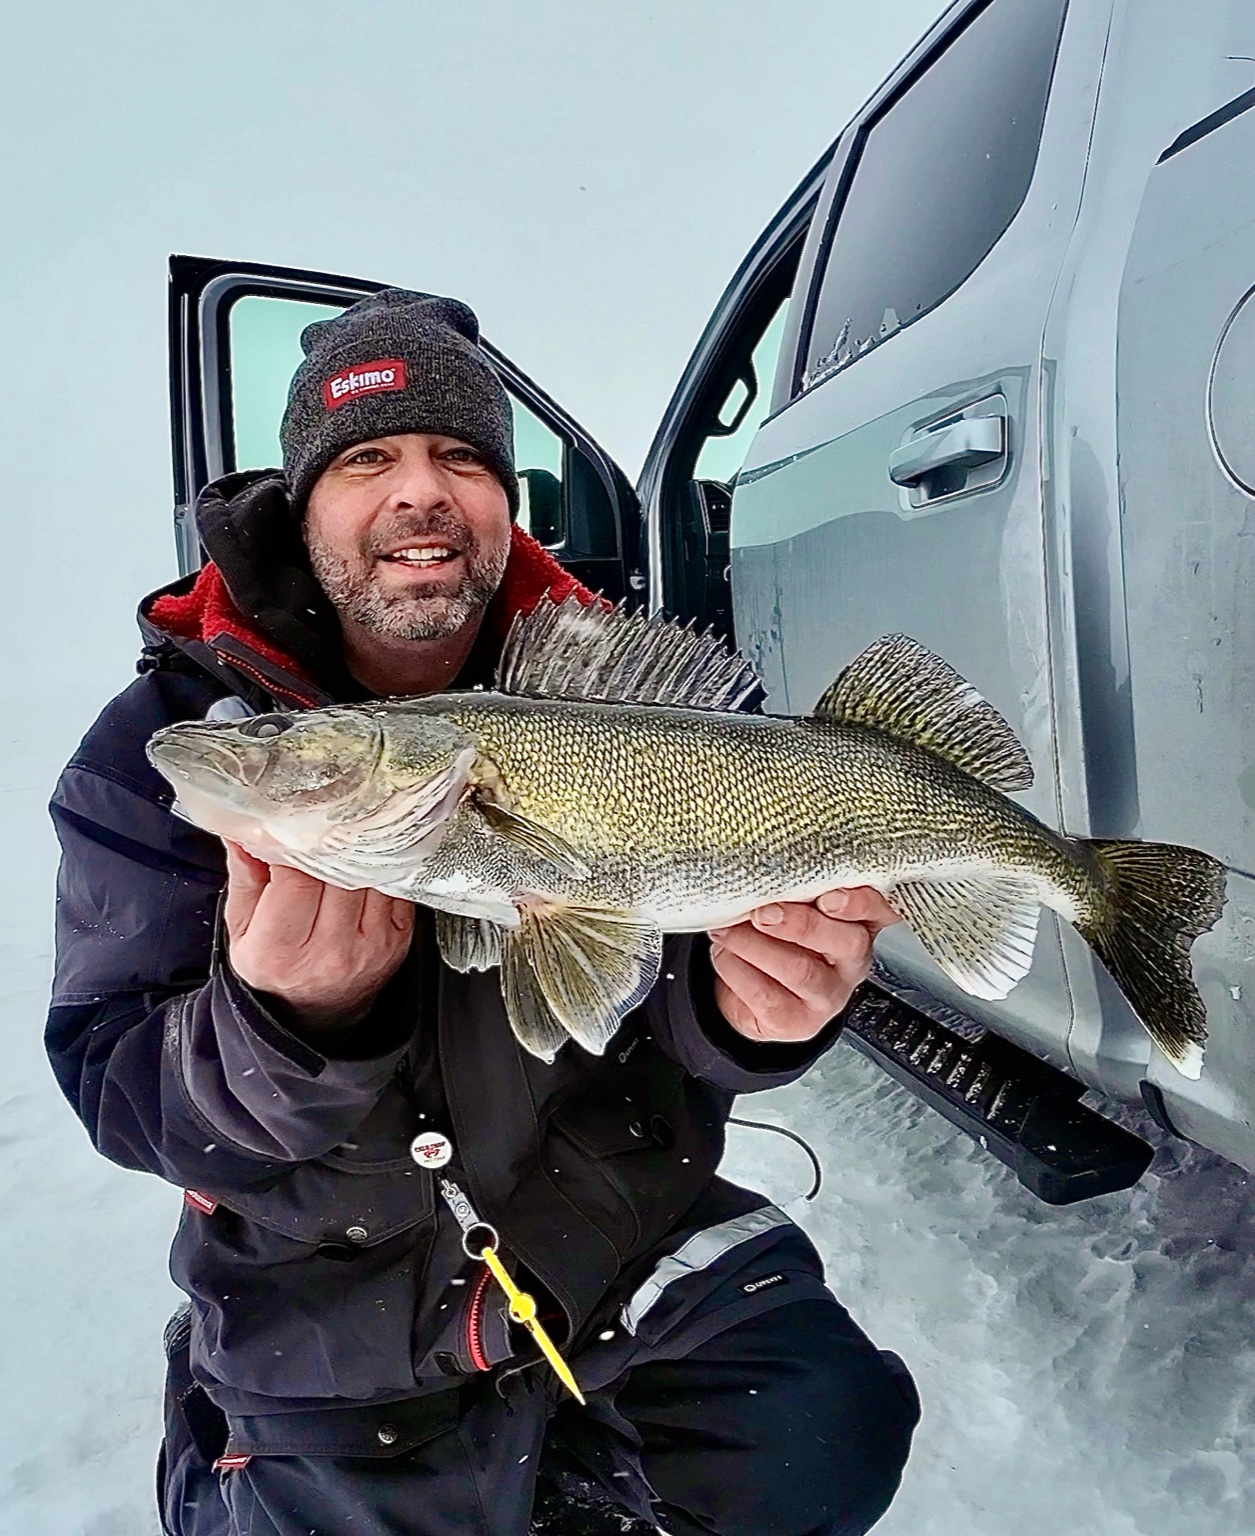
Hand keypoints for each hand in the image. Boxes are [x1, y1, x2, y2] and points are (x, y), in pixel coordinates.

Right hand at [223, 842, 414, 1031]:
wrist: (315, 1009)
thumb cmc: (276, 966)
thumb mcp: (243, 927)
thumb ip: (246, 876)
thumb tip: (244, 830)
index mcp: (281, 950)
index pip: (297, 879)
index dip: (295, 845)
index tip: (290, 826)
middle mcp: (330, 952)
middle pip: (338, 873)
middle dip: (327, 843)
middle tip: (318, 825)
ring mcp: (371, 946)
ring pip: (369, 874)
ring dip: (356, 851)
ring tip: (339, 842)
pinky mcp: (398, 938)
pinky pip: (393, 886)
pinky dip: (379, 868)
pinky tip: (363, 864)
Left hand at [709, 887, 900, 1043]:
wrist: (753, 994)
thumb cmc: (779, 939)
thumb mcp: (793, 909)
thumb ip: (793, 893)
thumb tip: (764, 874)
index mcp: (860, 927)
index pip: (877, 912)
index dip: (859, 904)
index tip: (828, 896)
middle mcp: (852, 964)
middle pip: (845, 943)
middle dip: (801, 924)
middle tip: (763, 912)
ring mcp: (828, 997)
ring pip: (801, 971)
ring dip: (756, 945)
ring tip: (727, 930)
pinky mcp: (798, 1022)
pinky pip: (767, 995)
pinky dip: (737, 969)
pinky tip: (723, 953)